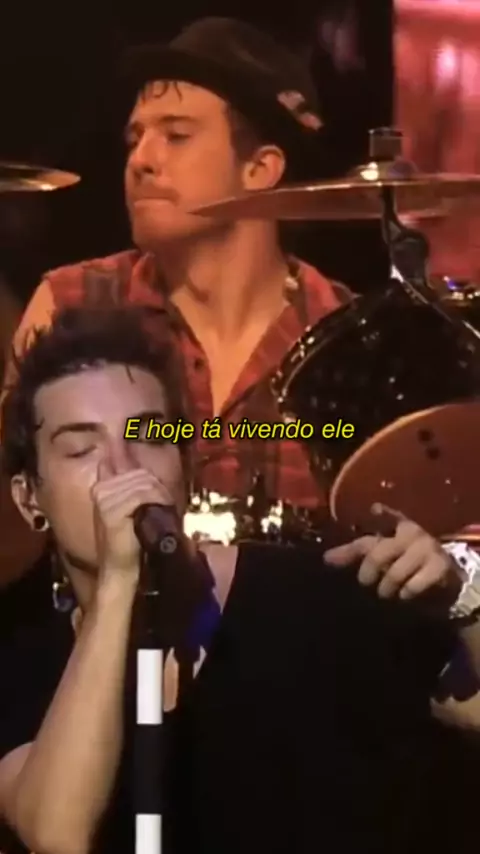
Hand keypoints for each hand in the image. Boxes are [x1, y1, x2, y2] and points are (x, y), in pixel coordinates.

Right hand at [92, 461, 174, 578]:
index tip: (155, 496)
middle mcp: (101, 488)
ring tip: (158, 517)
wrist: (123, 570)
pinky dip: (156, 504)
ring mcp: (104, 497)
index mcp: (103, 485)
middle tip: (161, 512)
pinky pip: (142, 495)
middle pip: (142, 475)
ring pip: (145, 483)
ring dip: (159, 499)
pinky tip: (154, 519)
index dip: (150, 481)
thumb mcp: (133, 508)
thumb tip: (142, 466)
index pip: (132, 466)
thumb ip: (136, 487)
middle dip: (157, 491)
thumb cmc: (132, 541)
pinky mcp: (110, 509)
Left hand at [324, 503, 462, 600]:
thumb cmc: (406, 562)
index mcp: (398, 525)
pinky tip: (405, 595)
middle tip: (367, 583)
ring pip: (393, 574)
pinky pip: (412, 586)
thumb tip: (325, 558)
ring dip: (386, 589)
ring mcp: (427, 549)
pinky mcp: (439, 567)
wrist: (445, 580)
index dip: (382, 514)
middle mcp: (412, 533)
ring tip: (387, 592)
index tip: (375, 510)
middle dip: (367, 573)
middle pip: (377, 554)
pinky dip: (405, 595)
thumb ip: (353, 554)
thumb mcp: (382, 553)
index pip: (388, 517)